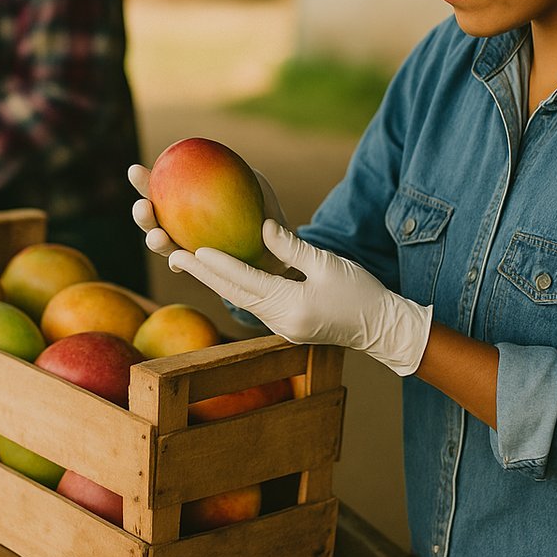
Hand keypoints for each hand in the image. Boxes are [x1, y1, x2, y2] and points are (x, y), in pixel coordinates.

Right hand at [126, 163, 287, 262]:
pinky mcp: (199, 269)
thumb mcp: (254, 183)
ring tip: (156, 236)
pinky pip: (188, 267)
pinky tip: (178, 260)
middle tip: (142, 206)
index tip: (135, 171)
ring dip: (154, 240)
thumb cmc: (262, 207)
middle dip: (141, 213)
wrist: (277, 245)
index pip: (159, 188)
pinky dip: (180, 263)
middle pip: (153, 218)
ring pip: (163, 245)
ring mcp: (187, 247)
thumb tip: (217, 155)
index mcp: (184, 200)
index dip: (143, 181)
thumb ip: (235, 169)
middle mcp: (179, 224)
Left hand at [169, 220, 433, 375]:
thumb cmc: (362, 293)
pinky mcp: (286, 325)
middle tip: (173, 255)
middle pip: (233, 295)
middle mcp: (280, 321)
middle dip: (203, 275)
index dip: (218, 265)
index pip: (246, 282)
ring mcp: (281, 327)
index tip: (192, 249)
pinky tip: (222, 274)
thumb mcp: (329, 264)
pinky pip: (253, 303)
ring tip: (188, 262)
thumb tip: (262, 227)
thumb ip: (293, 248)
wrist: (383, 329)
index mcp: (291, 306)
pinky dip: (235, 287)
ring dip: (215, 281)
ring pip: (240, 300)